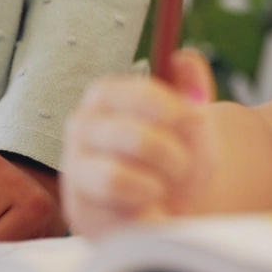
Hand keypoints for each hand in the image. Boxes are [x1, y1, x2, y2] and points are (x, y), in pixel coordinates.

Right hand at [61, 49, 215, 235]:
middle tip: (181, 166)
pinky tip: (149, 207)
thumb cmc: (179, 164)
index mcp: (107, 97)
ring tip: (163, 187)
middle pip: (130, 134)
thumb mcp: (196, 126)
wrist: (173, 214)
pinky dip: (146, 206)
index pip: (126, 90)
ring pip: (117, 175)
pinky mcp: (77, 205)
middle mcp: (82, 126)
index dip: (164, 105)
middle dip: (171, 155)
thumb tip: (185, 58)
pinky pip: (116, 204)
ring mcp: (75, 166)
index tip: (194, 118)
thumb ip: (193, 89)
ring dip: (159, 182)